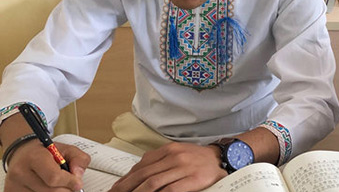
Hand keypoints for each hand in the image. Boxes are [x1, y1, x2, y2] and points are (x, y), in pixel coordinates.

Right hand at [3, 142, 87, 191]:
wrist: (22, 154)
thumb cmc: (44, 152)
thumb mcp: (66, 148)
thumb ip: (78, 159)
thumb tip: (78, 175)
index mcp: (34, 157)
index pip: (54, 177)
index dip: (69, 182)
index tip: (77, 183)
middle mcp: (20, 172)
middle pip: (51, 191)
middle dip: (65, 189)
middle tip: (68, 183)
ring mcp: (14, 186)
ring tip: (54, 182)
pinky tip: (45, 187)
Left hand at [110, 143, 225, 191]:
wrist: (222, 158)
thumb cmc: (198, 159)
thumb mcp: (177, 154)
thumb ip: (159, 161)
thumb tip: (137, 174)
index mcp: (168, 150)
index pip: (141, 166)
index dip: (125, 179)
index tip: (115, 189)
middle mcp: (174, 156)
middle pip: (143, 175)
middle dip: (126, 188)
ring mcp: (183, 167)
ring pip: (153, 183)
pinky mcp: (193, 179)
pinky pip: (170, 189)